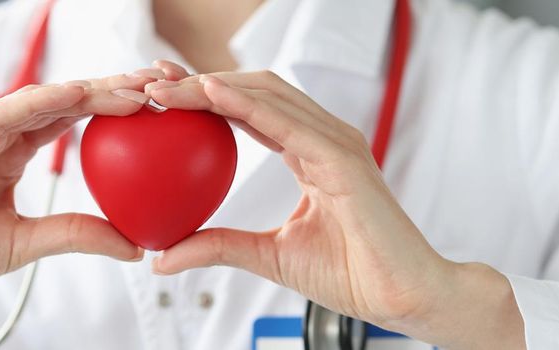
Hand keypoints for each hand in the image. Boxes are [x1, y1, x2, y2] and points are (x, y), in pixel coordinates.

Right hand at [0, 74, 157, 348]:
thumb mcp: (27, 245)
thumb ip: (76, 234)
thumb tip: (135, 244)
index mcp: (12, 153)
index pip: (73, 120)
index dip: (116, 108)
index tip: (163, 107)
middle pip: (64, 101)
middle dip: (114, 88)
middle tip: (163, 84)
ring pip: (39, 101)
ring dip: (89, 89)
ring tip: (135, 87)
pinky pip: (1, 116)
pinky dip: (39, 102)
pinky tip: (77, 95)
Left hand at [145, 64, 525, 348]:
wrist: (404, 297)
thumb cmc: (354, 274)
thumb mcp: (267, 257)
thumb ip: (219, 246)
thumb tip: (164, 256)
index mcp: (310, 152)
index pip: (248, 111)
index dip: (205, 98)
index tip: (160, 100)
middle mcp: (324, 139)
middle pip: (254, 92)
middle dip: (201, 82)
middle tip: (154, 84)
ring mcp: (337, 143)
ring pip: (267, 95)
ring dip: (213, 86)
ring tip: (169, 88)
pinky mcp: (345, 159)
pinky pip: (289, 123)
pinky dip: (248, 105)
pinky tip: (211, 93)